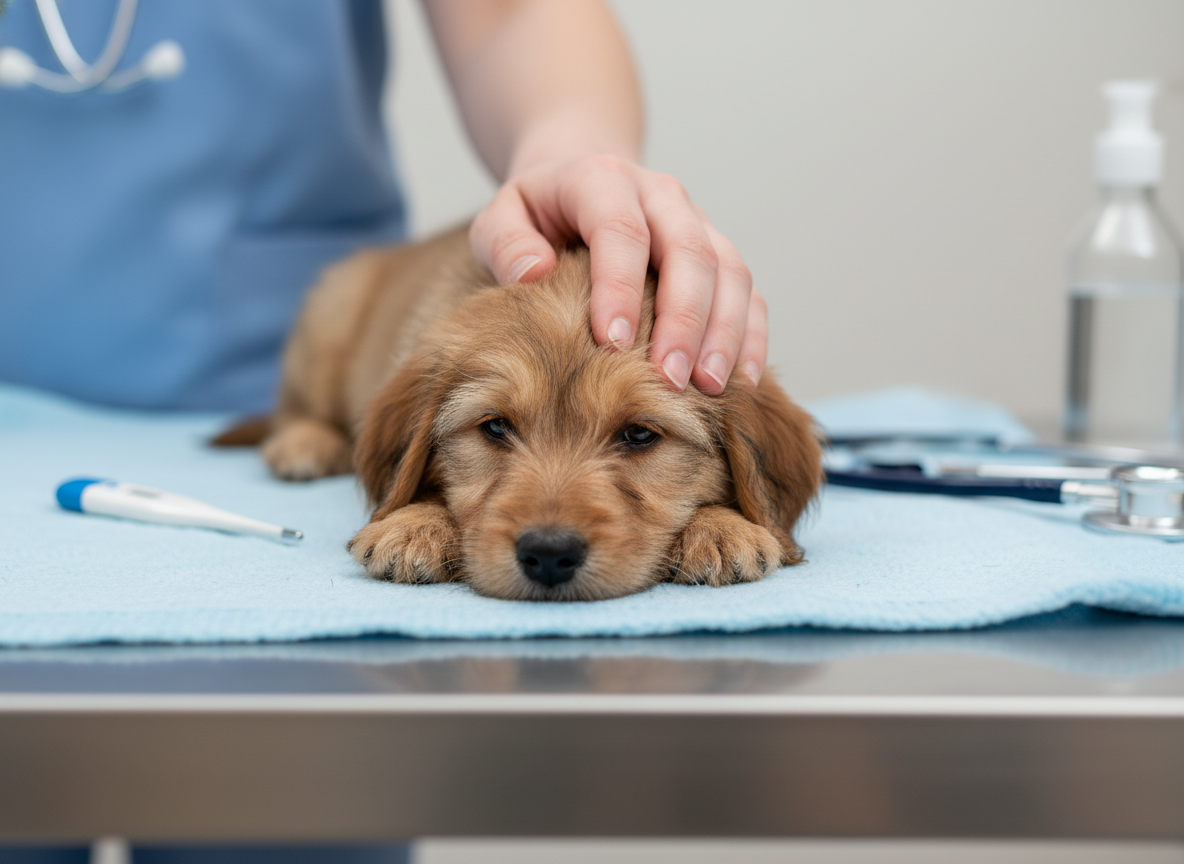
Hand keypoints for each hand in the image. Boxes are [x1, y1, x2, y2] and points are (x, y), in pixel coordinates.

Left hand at [469, 153, 766, 394]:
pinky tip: (742, 382)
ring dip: (725, 333)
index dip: (621, 287)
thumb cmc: (537, 211)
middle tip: (670, 378)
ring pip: (730, 271)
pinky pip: (748, 292)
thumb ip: (506, 243)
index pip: (622, 231)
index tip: (612, 344)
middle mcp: (661, 196)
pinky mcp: (718, 252)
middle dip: (684, 320)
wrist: (579, 176)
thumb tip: (534, 274)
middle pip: (690, 252)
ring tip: (710, 388)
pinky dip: (750, 336)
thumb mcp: (502, 215)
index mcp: (604, 180)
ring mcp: (697, 222)